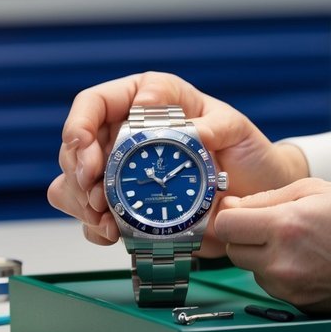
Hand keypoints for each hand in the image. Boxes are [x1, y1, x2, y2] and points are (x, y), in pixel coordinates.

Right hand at [47, 71, 310, 253]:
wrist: (256, 195)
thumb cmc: (245, 152)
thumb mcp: (235, 129)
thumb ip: (213, 124)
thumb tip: (183, 126)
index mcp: (147, 99)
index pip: (94, 103)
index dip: (80, 126)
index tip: (87, 152)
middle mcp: (126, 132)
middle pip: (75, 147)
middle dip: (79, 173)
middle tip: (95, 194)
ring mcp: (121, 170)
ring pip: (74, 183)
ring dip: (82, 203)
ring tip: (105, 218)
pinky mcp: (125, 204)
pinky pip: (91, 216)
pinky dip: (94, 226)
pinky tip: (111, 232)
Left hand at [214, 178, 330, 313]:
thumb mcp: (320, 189)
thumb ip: (270, 198)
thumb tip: (237, 207)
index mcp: (286, 229)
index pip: (225, 226)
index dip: (231, 215)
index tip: (241, 211)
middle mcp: (284, 265)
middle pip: (234, 252)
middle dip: (246, 236)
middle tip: (274, 224)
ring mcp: (295, 291)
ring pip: (256, 272)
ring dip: (266, 257)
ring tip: (303, 242)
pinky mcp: (306, 307)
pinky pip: (279, 289)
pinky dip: (287, 274)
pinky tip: (315, 261)